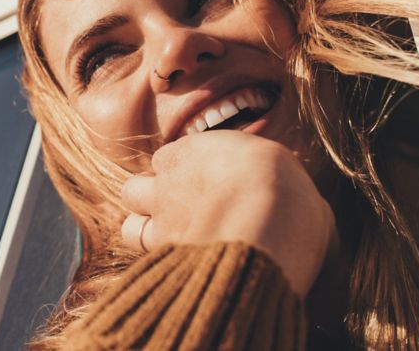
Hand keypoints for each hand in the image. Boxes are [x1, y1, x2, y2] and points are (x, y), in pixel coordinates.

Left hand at [119, 130, 333, 296]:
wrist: (267, 218)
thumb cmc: (286, 190)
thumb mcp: (286, 176)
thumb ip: (272, 186)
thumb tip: (290, 206)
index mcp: (197, 150)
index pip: (168, 161)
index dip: (181, 180)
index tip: (202, 194)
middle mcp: (170, 181)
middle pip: (136, 190)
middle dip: (150, 207)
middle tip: (179, 221)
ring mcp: (162, 217)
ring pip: (128, 226)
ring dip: (144, 236)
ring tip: (174, 248)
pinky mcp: (164, 251)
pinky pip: (141, 254)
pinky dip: (156, 262)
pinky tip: (179, 269)